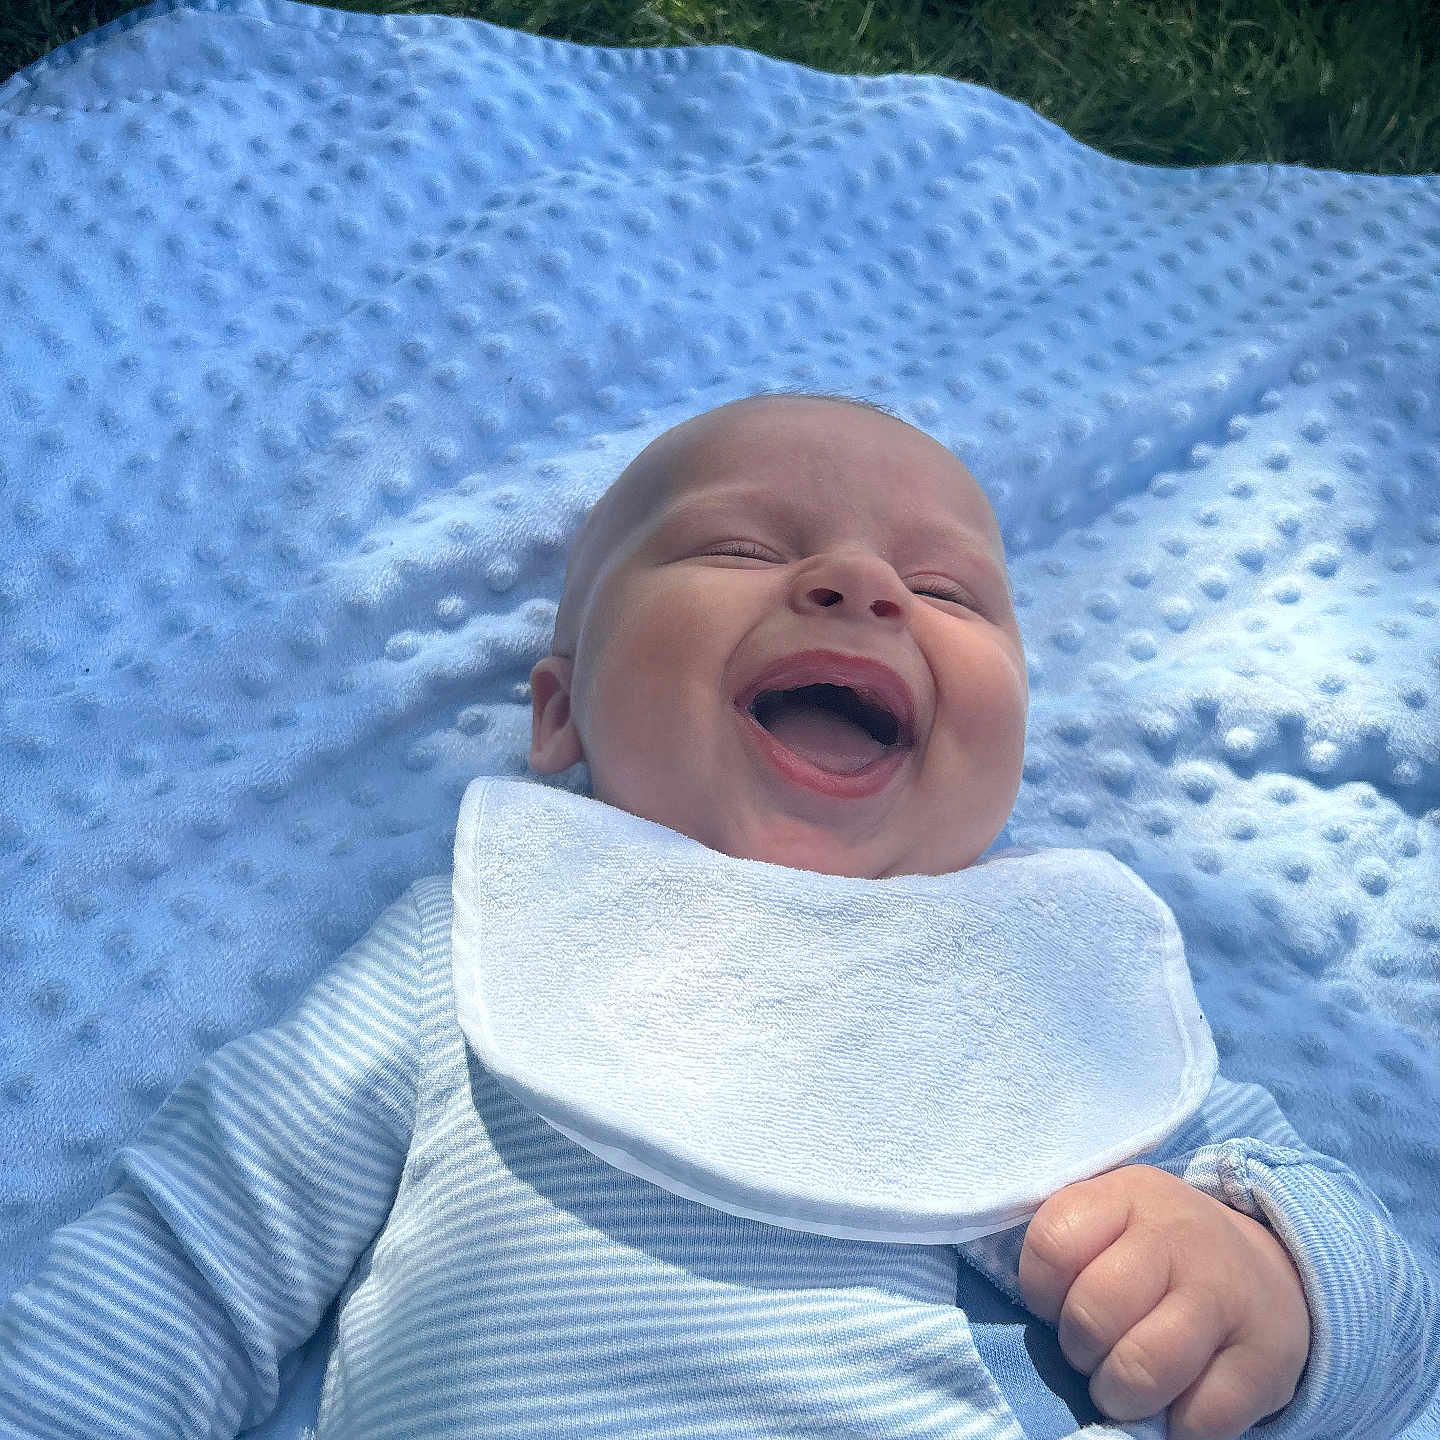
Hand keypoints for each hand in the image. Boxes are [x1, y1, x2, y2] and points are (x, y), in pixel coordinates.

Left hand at [1018, 1164, 1311, 1439]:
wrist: (1264, 1269)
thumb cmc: (1156, 1252)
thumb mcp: (1110, 1219)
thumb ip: (1066, 1249)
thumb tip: (1029, 1314)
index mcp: (1129, 1195)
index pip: (1053, 1243)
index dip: (1039, 1290)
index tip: (1055, 1303)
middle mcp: (1180, 1236)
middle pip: (1092, 1312)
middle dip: (1079, 1349)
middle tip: (1094, 1352)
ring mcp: (1227, 1296)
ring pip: (1141, 1368)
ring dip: (1119, 1394)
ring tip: (1124, 1386)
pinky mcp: (1267, 1360)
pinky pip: (1200, 1417)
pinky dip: (1176, 1425)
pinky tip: (1177, 1401)